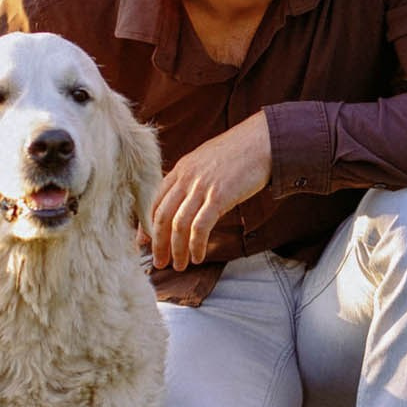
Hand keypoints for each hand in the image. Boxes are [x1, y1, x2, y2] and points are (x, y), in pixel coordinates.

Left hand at [150, 113, 272, 270]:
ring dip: (176, 250)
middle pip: (162, 216)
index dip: (146, 225)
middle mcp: (186, 178)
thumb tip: (187, 202)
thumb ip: (193, 178)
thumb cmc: (240, 152)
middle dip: (157, 243)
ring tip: (178, 265)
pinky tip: (198, 256)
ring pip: (178, 225)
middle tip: (159, 262)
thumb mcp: (207, 160)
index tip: (144, 242)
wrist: (263, 141)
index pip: (154, 201)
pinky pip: (200, 227)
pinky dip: (196, 245)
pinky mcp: (219, 197)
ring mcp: (202, 187)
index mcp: (181, 169)